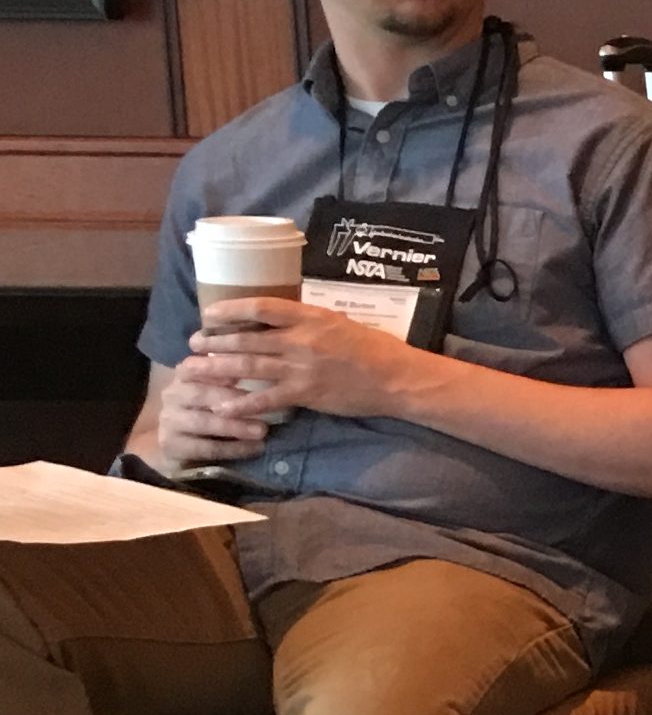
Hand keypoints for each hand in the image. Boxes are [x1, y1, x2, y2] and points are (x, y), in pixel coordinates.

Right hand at [157, 348, 272, 466]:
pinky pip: (204, 447)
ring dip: (235, 426)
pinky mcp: (171, 445)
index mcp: (184, 377)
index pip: (195, 366)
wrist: (188, 450)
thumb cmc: (212, 413)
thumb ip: (231, 375)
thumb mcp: (222, 391)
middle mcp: (172, 395)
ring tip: (262, 431)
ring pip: (202, 422)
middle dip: (233, 400)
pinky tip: (255, 448)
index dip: (217, 370)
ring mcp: (168, 421)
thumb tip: (255, 359)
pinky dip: (232, 448)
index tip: (241, 374)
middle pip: (200, 394)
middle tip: (265, 407)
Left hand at [188, 298, 423, 424]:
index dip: (230, 309)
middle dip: (214, 341)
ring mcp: (301, 367)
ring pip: (248, 367)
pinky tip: (221, 407)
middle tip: (193, 344)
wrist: (395, 377)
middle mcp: (301, 340)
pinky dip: (241, 404)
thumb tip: (280, 319)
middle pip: (246, 339)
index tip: (209, 313)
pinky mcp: (305, 393)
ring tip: (193, 370)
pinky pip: (266, 399)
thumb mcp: (338, 323)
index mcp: (309, 317)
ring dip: (216, 369)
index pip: (261, 308)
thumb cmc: (371, 348)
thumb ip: (308, 322)